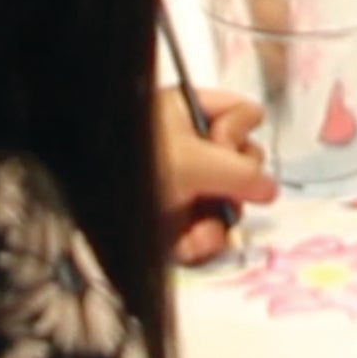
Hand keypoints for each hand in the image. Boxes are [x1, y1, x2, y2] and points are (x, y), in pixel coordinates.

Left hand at [157, 86, 277, 266]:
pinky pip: (208, 228)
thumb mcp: (193, 162)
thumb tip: (271, 189)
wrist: (85, 214)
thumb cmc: (140, 167)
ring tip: (201, 230)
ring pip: (229, 200)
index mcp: (188, 112)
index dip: (239, 130)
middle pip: (243, 159)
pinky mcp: (175, 222)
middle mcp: (189, 145)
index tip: (221, 143)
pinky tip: (190, 245)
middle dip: (235, 182)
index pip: (242, 112)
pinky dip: (203, 239)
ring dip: (220, 218)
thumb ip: (242, 172)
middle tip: (213, 188)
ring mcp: (184, 185)